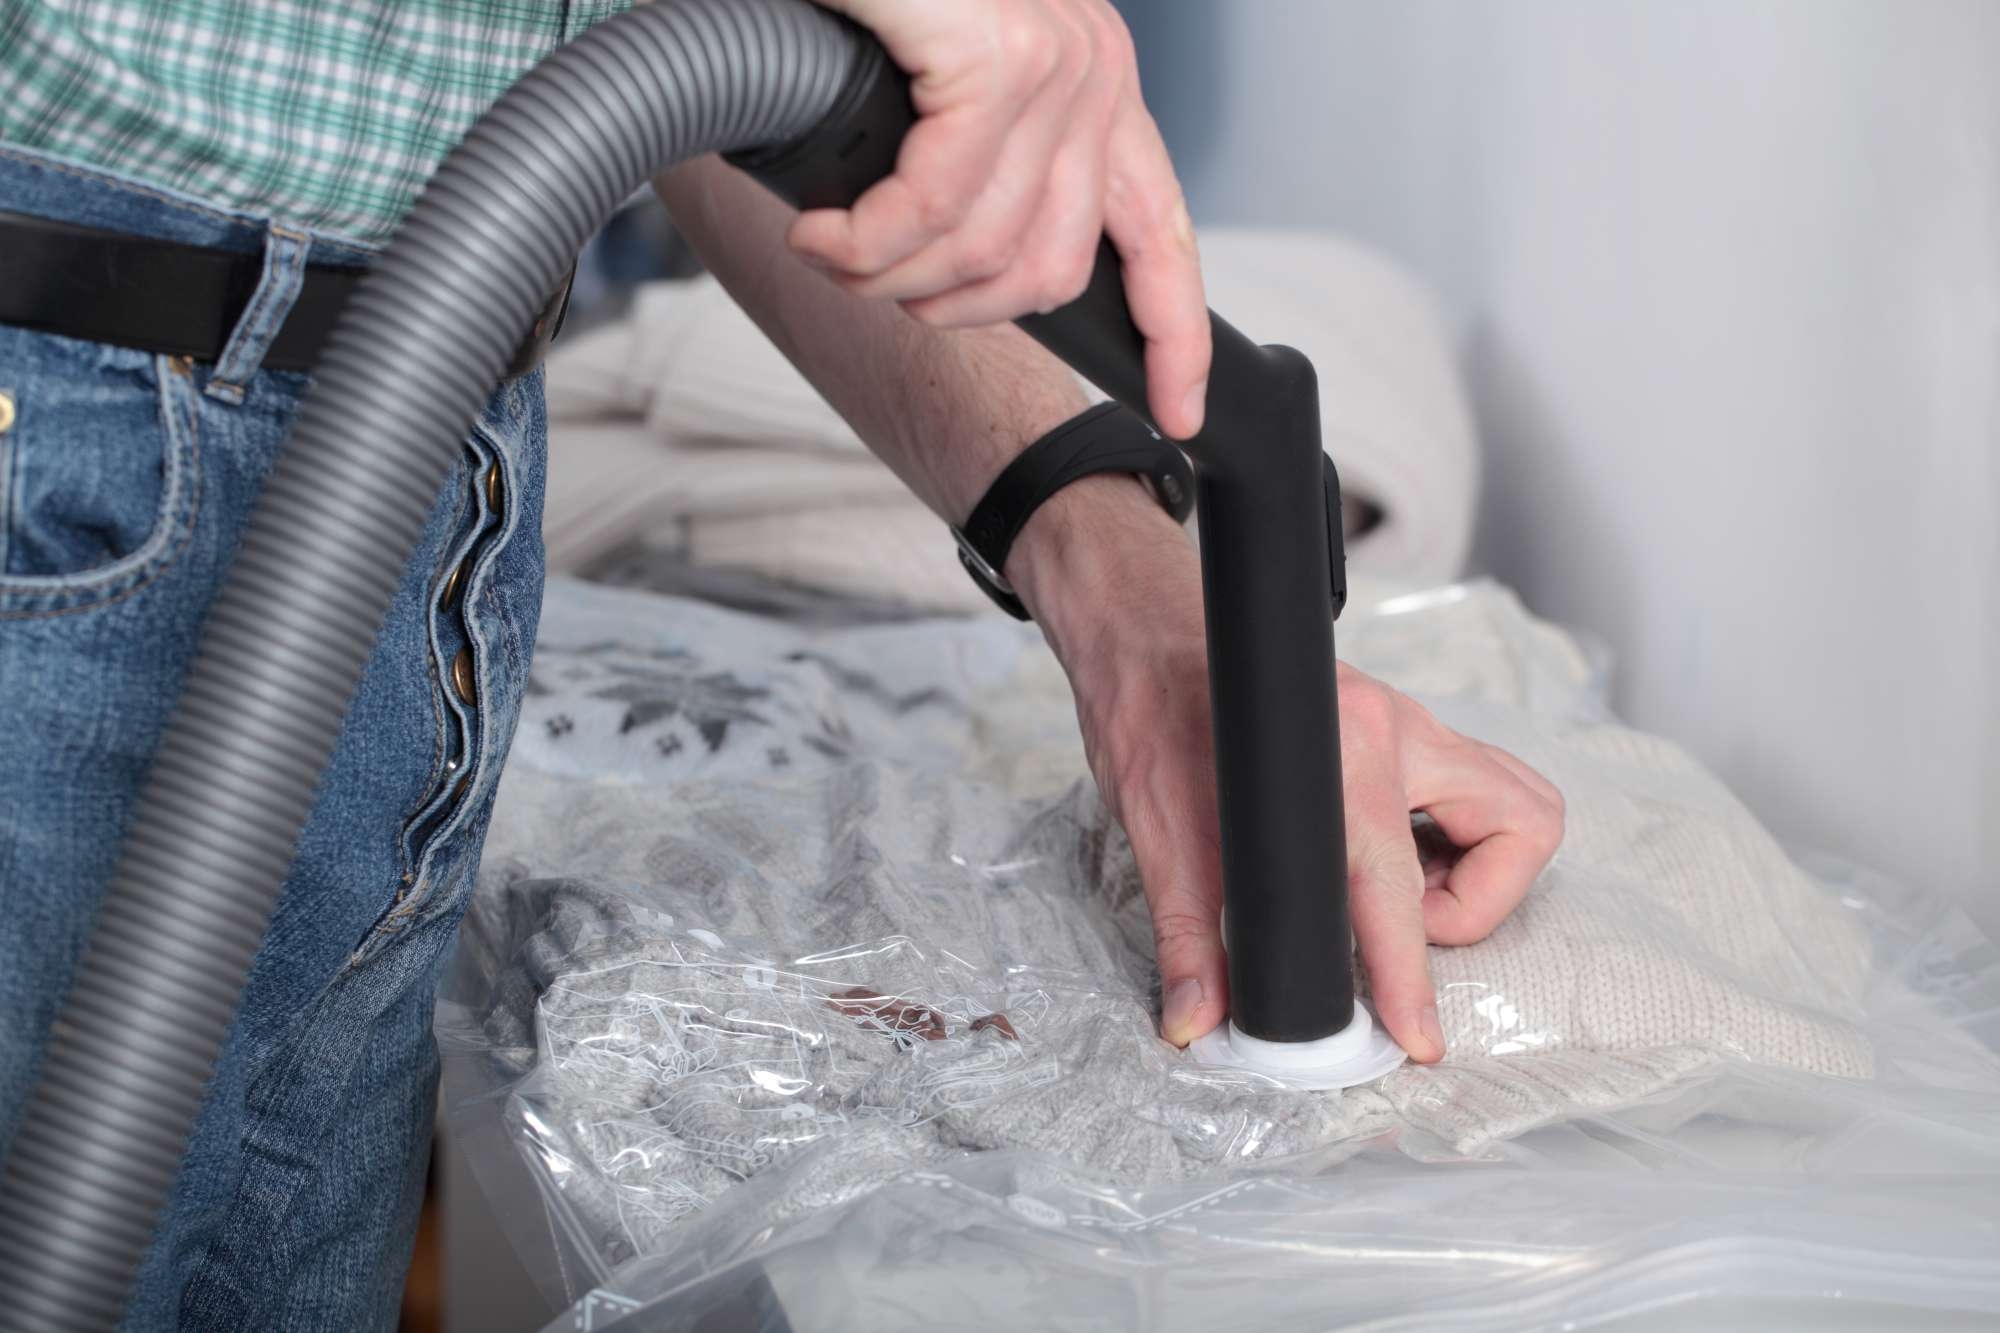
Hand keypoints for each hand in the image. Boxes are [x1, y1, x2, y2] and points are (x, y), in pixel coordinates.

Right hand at [797, 0, 1211, 438]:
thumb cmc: (859, 6)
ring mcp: (1059, 62)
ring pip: (983, 253)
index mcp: (1096, 90)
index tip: (1177, 413)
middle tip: (866, 276)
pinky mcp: (1002, 56)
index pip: (1161, 234)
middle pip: (1050, 272)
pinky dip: (864, 241)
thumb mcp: (935, 92)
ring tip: (828, 247)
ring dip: (885, 277)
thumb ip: (975, 169)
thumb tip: (959, 273)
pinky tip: (823, 230)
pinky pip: (933, 211)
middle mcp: (1095, 74)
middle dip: (946, 306)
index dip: (1173, 334)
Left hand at [1007, 479, 1564, 1060]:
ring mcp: (1407, 721)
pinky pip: (1473, 785)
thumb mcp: (1159, 835)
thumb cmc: (1149, 714)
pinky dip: (1453, 836)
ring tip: (1397, 894)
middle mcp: (1395, 728)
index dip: (1410, 977)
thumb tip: (1198, 1021)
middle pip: (1521, 822)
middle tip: (1399, 928)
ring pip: (1512, 799)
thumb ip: (1188, 937)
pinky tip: (1382, 859)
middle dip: (1479, 902)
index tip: (1417, 1036)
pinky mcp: (1400, 725)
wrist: (1139, 637)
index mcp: (1341, 754)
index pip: (1401, 890)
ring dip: (1478, 866)